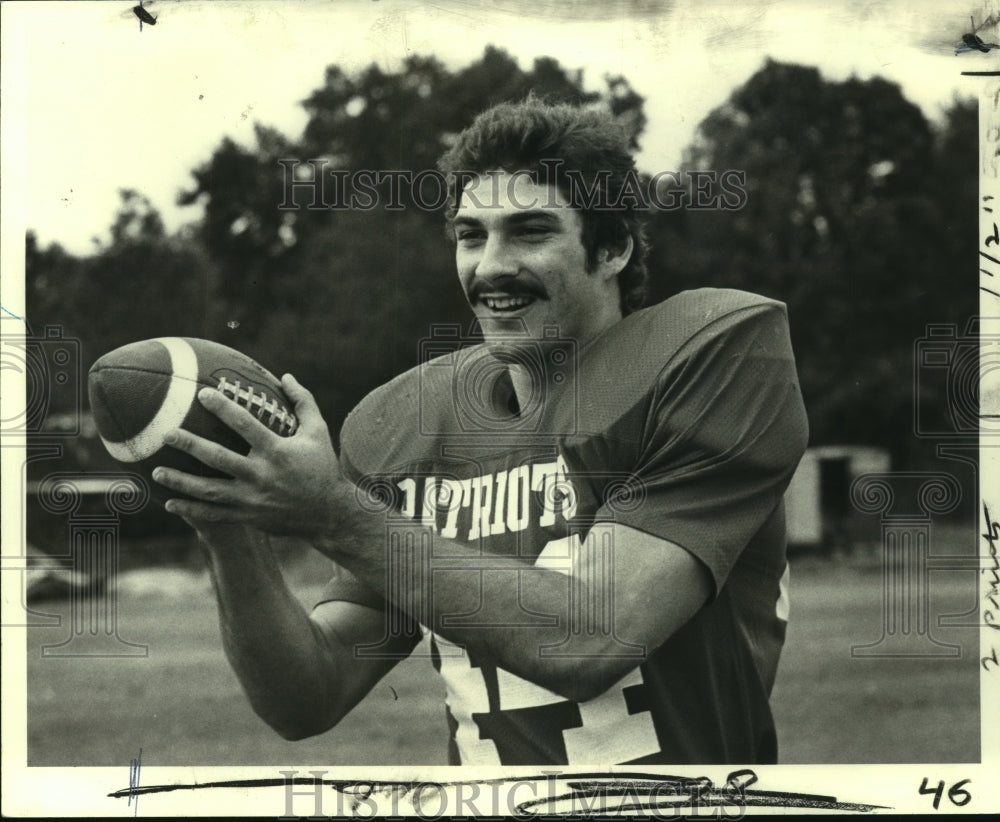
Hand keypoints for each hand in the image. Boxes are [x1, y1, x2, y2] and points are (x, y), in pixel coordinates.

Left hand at [153, 374, 342, 538]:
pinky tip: (169, 503)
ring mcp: (253, 499)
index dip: (223, 408)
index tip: (202, 394)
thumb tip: (286, 375)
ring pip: (210, 491)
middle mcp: (262, 475)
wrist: (328, 513)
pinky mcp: (249, 516)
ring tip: (157, 470)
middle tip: (167, 432)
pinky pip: (214, 515)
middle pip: (219, 458)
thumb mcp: (318, 432)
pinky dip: (191, 510)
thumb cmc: (322, 467)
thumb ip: (303, 402)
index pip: (245, 425)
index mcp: (278, 452)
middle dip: (191, 444)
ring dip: (182, 481)